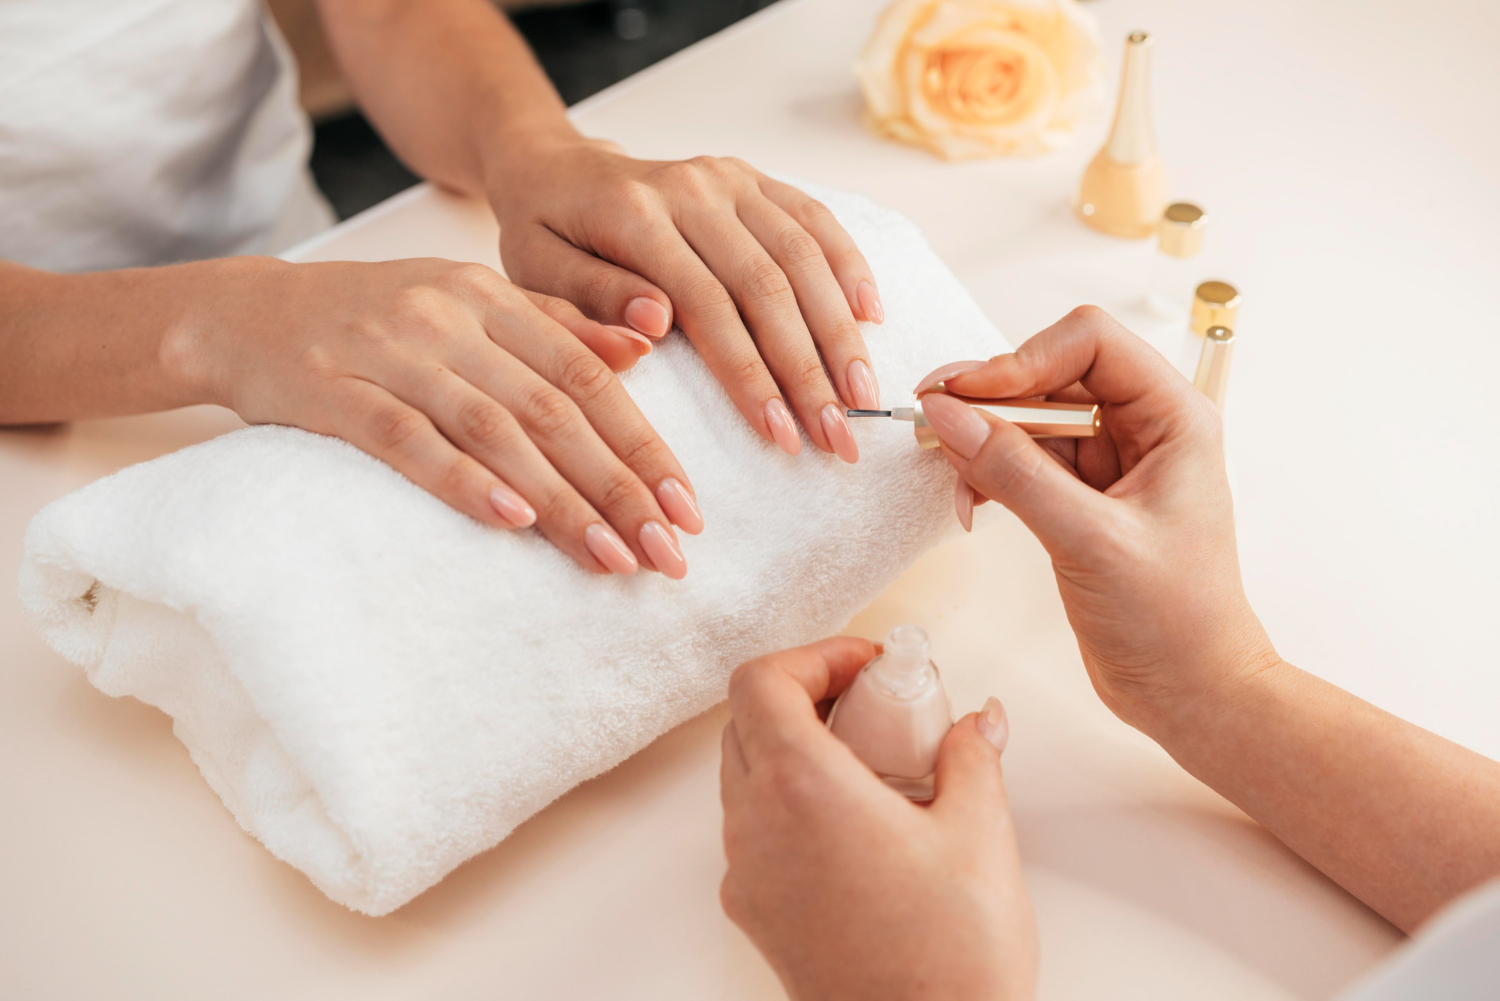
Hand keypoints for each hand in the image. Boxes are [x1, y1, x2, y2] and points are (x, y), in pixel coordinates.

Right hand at [170, 256, 702, 576]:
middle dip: (619, 485)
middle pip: (555, 409)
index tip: (688, 508)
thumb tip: (643, 350)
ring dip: (561, 499)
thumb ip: (553, 324)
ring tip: (612, 559)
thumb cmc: (372, 318)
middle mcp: (450, 318)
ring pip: (496, 430)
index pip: (588, 376)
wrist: (245, 311)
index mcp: (491, 298)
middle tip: (668, 551)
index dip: (644, 444)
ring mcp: (390, 352)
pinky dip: (465, 481)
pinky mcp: (334, 391)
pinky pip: (409, 439)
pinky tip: (514, 521)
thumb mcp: (467, 304)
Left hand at [489, 138, 882, 462]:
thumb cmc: (543, 236)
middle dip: (811, 370)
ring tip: (864, 399)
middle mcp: (692, 187)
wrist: (555, 169)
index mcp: (634, 215)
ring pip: (803, 256)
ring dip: (840, 332)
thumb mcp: (536, 275)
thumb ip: (591, 301)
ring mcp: (728, 179)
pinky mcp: (752, 179)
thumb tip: (657, 325)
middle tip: (840, 437)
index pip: (708, 306)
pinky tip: (871, 318)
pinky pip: (815, 219)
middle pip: (769, 285)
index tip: (783, 437)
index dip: (752, 375)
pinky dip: (849, 267)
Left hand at [721, 638, 1036, 1000]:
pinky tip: (862, 824)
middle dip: (808, 696)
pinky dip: (792, 803)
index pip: (760, 681)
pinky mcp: (756, 912)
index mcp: (801, 789)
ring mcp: (748, 873)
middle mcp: (756, 826)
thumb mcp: (979, 834)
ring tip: (877, 764)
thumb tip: (976, 722)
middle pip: (748, 721)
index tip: (867, 667)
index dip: (813, 656)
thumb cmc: (950, 959)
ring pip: (746, 774)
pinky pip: (756, 830)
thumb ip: (972, 756)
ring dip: (798, 748)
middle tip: (876, 705)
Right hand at [915, 306, 1279, 729]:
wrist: (1190, 693)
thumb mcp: (1089, 540)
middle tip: (932, 422)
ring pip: (1029, 418)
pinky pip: (1022, 461)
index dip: (1022, 358)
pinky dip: (988, 473)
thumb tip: (948, 415)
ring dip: (982, 439)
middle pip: (1051, 373)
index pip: (1089, 342)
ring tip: (950, 475)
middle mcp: (1144, 428)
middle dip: (990, 397)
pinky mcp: (1081, 499)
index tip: (966, 396)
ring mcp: (1110, 464)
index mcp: (1173, 417)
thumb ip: (1015, 472)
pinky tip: (968, 504)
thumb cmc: (1173, 621)